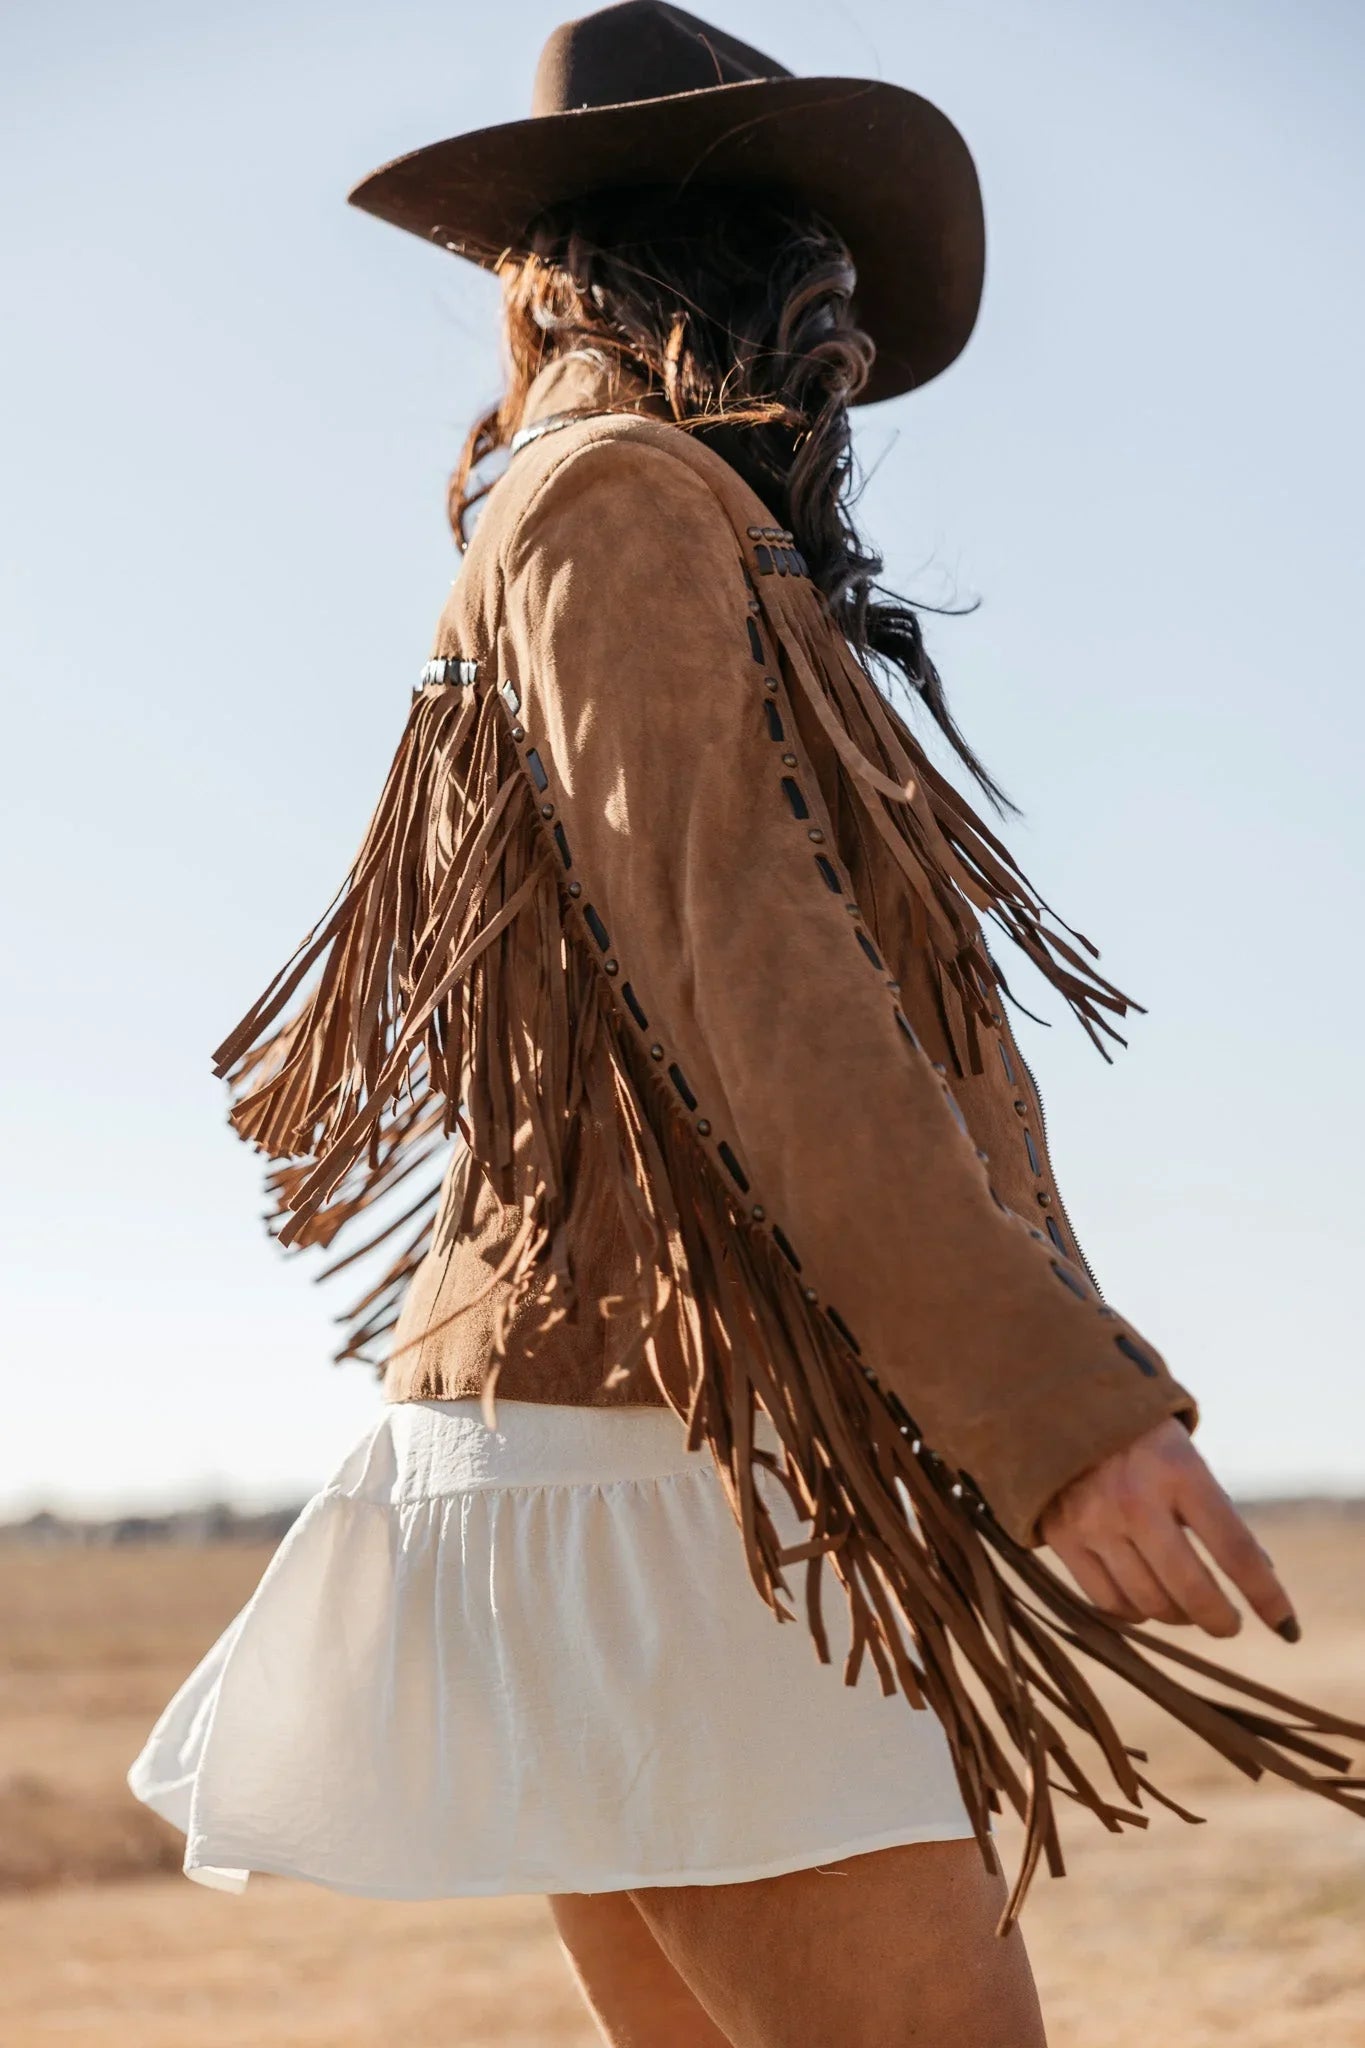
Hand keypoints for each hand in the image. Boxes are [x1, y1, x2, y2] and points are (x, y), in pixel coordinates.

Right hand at [1040, 1418, 1298, 1640]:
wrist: (1058, 1402)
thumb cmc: (1139, 1435)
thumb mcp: (1184, 1457)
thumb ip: (1215, 1513)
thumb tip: (1258, 1574)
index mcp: (1179, 1469)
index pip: (1236, 1550)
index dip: (1267, 1597)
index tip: (1287, 1626)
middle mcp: (1135, 1498)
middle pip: (1192, 1591)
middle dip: (1221, 1620)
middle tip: (1229, 1624)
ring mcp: (1094, 1520)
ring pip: (1150, 1604)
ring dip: (1178, 1616)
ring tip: (1186, 1608)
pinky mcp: (1061, 1536)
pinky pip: (1107, 1600)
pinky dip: (1134, 1612)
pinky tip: (1145, 1600)